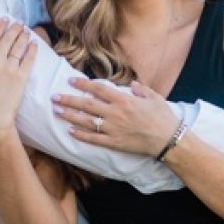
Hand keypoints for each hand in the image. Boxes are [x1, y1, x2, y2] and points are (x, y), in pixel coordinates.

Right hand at [0, 18, 36, 143]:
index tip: (4, 20)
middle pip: (7, 40)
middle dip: (14, 29)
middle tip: (19, 23)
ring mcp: (10, 69)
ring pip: (18, 47)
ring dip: (23, 36)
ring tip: (27, 30)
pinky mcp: (21, 77)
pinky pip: (28, 59)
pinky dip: (32, 50)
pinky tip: (34, 44)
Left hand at [52, 77, 178, 155]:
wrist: (168, 139)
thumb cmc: (163, 117)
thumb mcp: (154, 97)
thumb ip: (141, 89)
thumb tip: (132, 84)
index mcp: (124, 99)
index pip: (98, 89)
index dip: (83, 84)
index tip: (70, 80)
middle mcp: (115, 113)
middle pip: (87, 104)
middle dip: (69, 100)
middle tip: (54, 97)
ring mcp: (113, 128)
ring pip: (87, 121)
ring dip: (70, 116)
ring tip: (57, 112)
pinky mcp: (114, 143)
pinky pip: (94, 139)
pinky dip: (81, 135)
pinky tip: (70, 131)